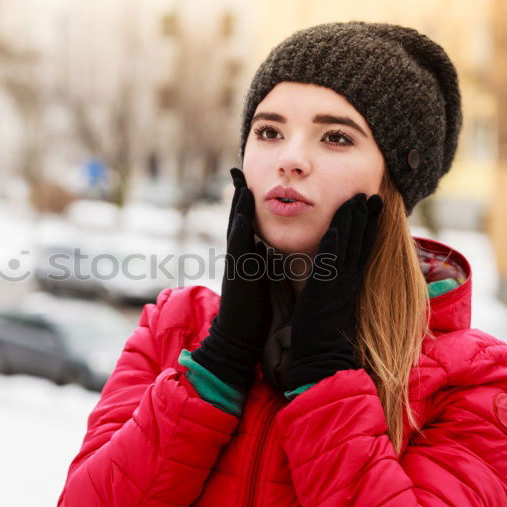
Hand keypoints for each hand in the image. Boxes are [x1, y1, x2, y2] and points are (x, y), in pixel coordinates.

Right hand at [190, 167, 272, 389]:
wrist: (240, 338)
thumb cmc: (253, 310)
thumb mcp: (262, 278)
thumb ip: (263, 260)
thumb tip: (271, 246)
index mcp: (246, 256)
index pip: (247, 222)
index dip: (247, 201)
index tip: (249, 179)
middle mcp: (239, 256)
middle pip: (237, 218)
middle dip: (238, 193)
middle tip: (237, 169)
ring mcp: (235, 264)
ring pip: (235, 228)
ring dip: (237, 205)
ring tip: (241, 182)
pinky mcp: (237, 275)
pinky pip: (238, 248)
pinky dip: (240, 230)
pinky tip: (243, 215)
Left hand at [283, 192, 382, 392]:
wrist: (322, 361)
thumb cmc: (323, 339)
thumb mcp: (330, 307)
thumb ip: (331, 289)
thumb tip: (327, 278)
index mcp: (349, 285)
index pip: (362, 250)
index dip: (367, 228)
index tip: (373, 208)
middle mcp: (348, 281)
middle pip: (360, 242)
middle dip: (365, 217)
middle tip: (371, 195)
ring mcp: (339, 284)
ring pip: (349, 246)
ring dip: (353, 221)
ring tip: (359, 199)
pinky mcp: (325, 290)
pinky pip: (331, 262)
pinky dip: (335, 242)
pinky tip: (338, 226)